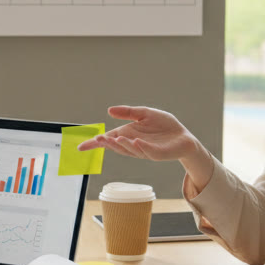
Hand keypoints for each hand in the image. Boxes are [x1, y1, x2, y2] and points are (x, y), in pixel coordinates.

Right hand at [78, 105, 206, 162]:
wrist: (183, 136)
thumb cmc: (164, 126)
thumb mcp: (144, 113)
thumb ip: (128, 112)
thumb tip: (109, 110)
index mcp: (127, 135)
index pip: (108, 140)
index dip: (94, 144)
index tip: (80, 147)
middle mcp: (133, 145)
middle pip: (116, 146)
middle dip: (107, 143)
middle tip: (98, 139)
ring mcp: (145, 151)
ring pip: (130, 150)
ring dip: (122, 145)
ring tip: (113, 139)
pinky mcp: (158, 154)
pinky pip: (148, 151)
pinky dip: (141, 147)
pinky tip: (136, 141)